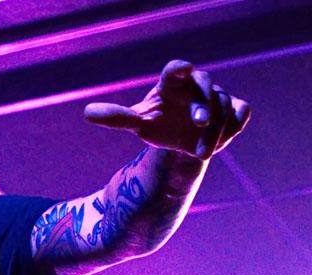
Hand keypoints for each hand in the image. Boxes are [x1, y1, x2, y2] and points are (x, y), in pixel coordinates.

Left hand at [84, 59, 250, 159]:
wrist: (178, 139)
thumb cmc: (156, 124)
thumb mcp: (137, 123)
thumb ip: (116, 117)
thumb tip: (87, 112)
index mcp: (172, 85)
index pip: (175, 71)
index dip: (180, 69)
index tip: (183, 69)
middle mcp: (196, 87)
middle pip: (205, 86)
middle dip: (204, 104)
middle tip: (199, 122)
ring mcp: (217, 97)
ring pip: (223, 106)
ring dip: (215, 130)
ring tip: (201, 152)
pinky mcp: (234, 110)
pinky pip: (240, 112)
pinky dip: (234, 125)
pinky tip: (224, 139)